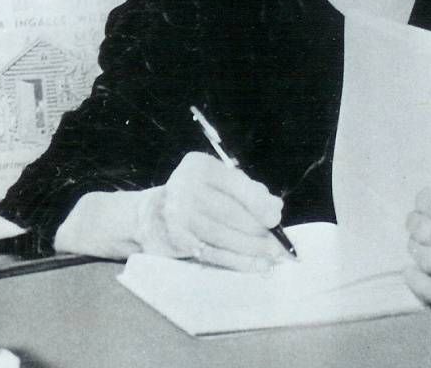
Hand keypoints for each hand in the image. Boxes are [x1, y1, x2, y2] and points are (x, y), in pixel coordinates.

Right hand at [145, 152, 286, 271]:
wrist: (152, 215)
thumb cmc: (197, 195)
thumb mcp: (218, 181)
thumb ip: (248, 190)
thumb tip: (275, 207)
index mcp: (199, 166)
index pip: (234, 184)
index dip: (258, 203)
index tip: (275, 218)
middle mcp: (185, 188)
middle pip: (230, 213)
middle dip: (259, 230)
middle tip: (278, 242)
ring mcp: (178, 216)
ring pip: (223, 236)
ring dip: (252, 249)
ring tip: (272, 255)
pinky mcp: (177, 241)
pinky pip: (214, 254)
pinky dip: (238, 261)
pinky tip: (256, 265)